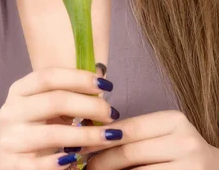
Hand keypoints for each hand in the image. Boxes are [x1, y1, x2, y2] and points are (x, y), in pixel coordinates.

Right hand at [0, 66, 121, 168]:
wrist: (7, 162)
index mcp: (19, 90)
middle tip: (112, 112)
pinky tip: (80, 158)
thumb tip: (101, 79)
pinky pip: (44, 164)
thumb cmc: (35, 128)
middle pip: (55, 101)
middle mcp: (11, 111)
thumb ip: (66, 93)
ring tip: (110, 135)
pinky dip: (65, 161)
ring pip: (55, 134)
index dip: (78, 77)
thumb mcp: (44, 106)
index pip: (48, 76)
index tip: (105, 84)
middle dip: (90, 105)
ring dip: (88, 135)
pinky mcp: (15, 165)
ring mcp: (11, 139)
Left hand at [83, 109, 218, 168]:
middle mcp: (184, 142)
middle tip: (85, 165)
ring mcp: (190, 167)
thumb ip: (133, 132)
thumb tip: (90, 133)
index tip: (81, 145)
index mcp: (174, 121)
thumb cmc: (177, 150)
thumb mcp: (161, 133)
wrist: (214, 169)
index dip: (101, 137)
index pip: (129, 128)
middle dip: (102, 160)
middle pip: (130, 152)